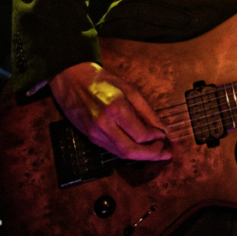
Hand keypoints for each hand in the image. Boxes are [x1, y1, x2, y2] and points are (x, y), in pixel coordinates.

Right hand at [49, 62, 171, 160]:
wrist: (71, 79)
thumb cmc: (103, 81)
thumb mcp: (129, 89)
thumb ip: (146, 110)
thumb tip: (162, 128)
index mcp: (116, 108)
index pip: (140, 134)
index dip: (156, 138)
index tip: (164, 135)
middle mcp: (104, 124)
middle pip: (130, 150)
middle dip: (151, 155)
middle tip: (165, 152)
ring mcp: (94, 133)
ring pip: (121, 154)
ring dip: (140, 156)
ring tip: (156, 152)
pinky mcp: (89, 137)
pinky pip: (112, 150)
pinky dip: (127, 152)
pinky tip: (138, 148)